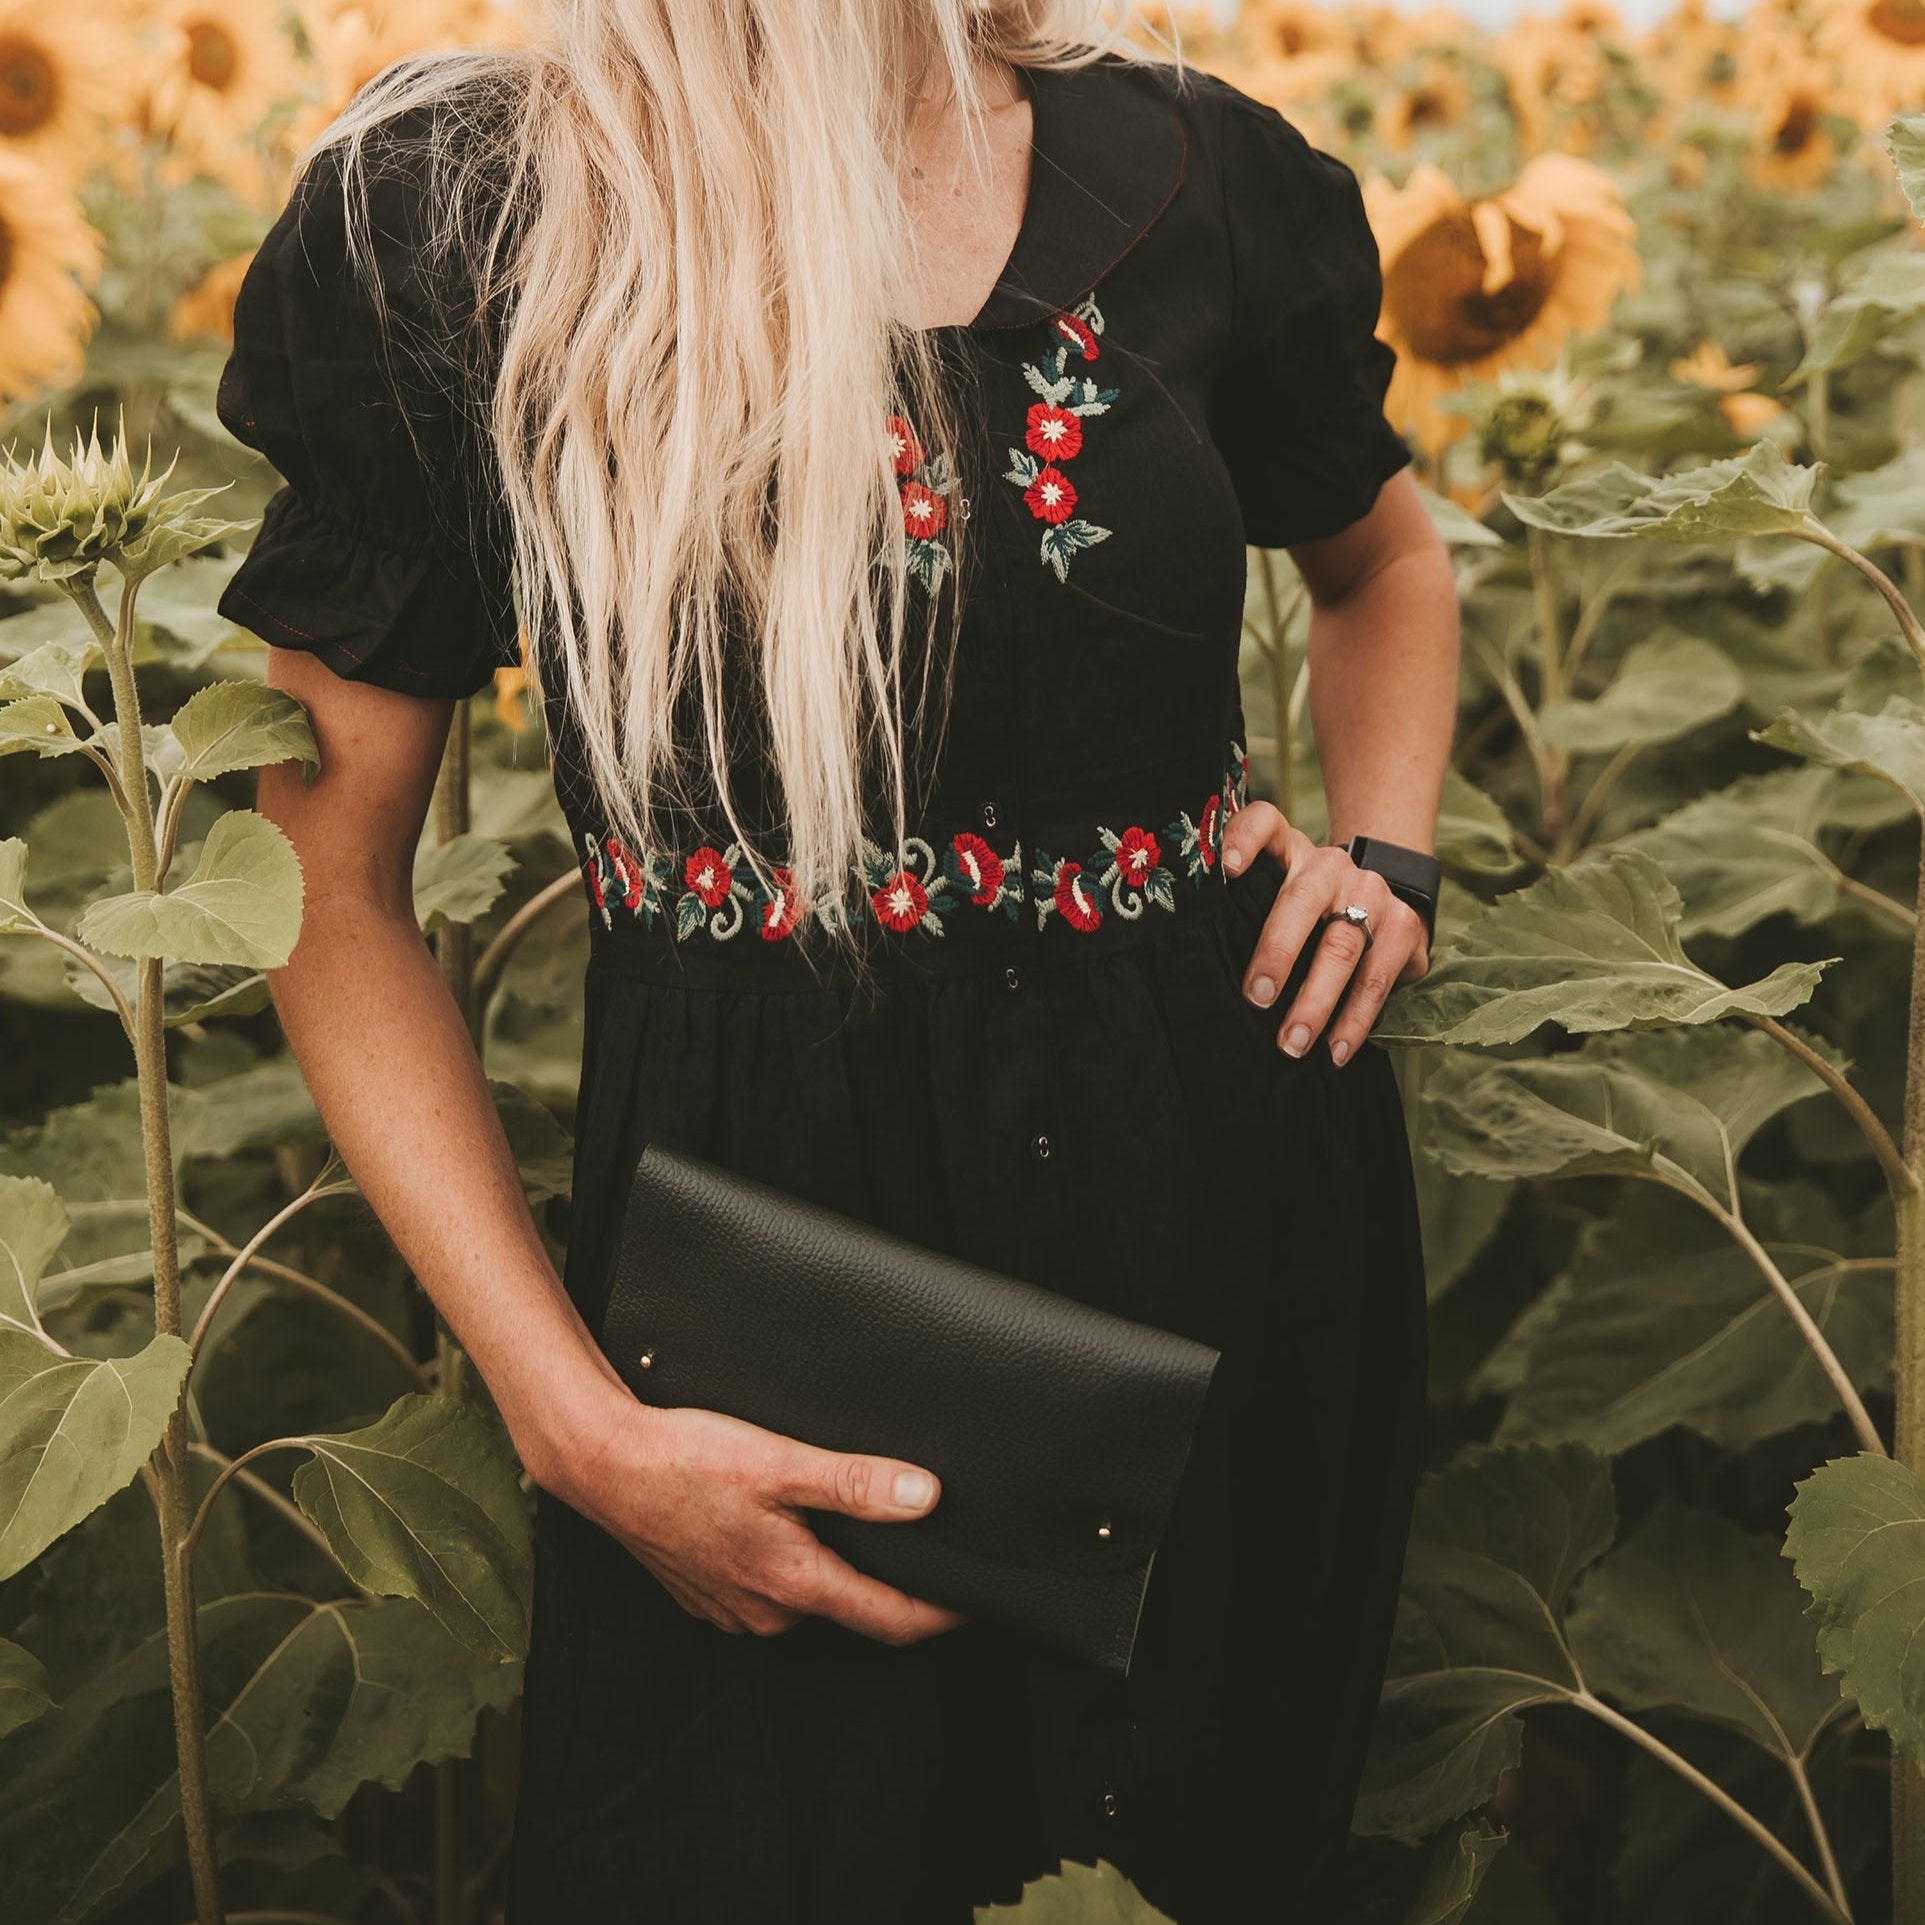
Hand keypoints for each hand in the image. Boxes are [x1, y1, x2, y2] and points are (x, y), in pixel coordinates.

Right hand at [548, 1394, 967, 1644]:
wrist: (604, 1463)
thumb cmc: (687, 1457)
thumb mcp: (781, 1461)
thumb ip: (856, 1484)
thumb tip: (927, 1497)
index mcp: (795, 1584)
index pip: (892, 1620)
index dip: (942, 1612)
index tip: (977, 1597)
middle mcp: (768, 1612)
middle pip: (851, 1606)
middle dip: (885, 1576)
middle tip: (917, 1535)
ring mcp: (734, 1609)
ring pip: (807, 1595)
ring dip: (831, 1565)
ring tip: (849, 1517)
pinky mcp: (708, 1594)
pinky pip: (768, 1588)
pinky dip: (788, 1562)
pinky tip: (781, 1521)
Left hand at [1220, 801, 1431, 1065]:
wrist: (1384, 896)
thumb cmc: (1303, 909)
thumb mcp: (1274, 894)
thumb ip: (1242, 908)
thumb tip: (1192, 965)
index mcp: (1289, 850)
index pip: (1265, 823)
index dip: (1245, 839)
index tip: (1228, 869)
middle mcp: (1330, 866)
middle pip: (1301, 900)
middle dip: (1277, 952)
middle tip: (1256, 998)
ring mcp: (1371, 893)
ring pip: (1342, 946)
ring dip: (1316, 1002)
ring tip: (1292, 1044)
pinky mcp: (1404, 927)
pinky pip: (1377, 979)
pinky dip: (1354, 1020)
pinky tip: (1335, 1052)